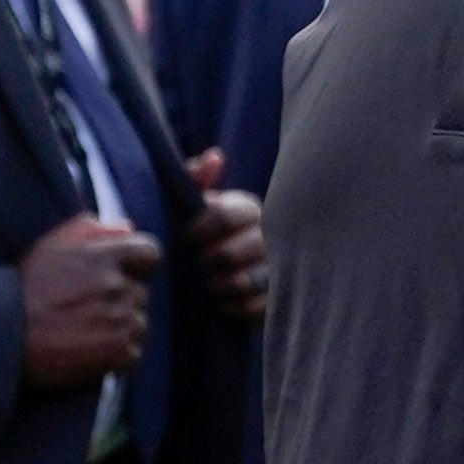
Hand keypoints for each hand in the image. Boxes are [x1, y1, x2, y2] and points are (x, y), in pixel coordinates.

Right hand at [17, 216, 158, 388]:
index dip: (137, 265)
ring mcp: (121, 321)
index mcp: (106, 256)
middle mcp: (118, 286)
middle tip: (86, 310)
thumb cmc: (21, 289)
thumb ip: (89, 230)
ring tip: (85, 334)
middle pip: (140, 293)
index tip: (121, 275)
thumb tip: (126, 228)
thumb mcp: (50, 246)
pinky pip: (132, 352)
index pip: (150, 254)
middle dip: (120, 300)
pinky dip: (115, 355)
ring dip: (119, 329)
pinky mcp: (117, 352)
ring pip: (138, 323)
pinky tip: (88, 352)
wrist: (1, 336)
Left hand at [182, 154, 271, 323]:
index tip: (188, 238)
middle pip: (242, 248)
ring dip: (223, 285)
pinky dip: (236, 306)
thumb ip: (195, 179)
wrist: (204, 278)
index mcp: (246, 209)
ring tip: (208, 285)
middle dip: (214, 259)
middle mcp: (267, 235)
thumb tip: (214, 158)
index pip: (228, 214)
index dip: (204, 228)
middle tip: (198, 265)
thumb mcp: (191, 204)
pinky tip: (222, 303)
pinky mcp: (275, 298)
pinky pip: (259, 306)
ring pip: (252, 279)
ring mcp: (275, 267)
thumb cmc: (196, 233)